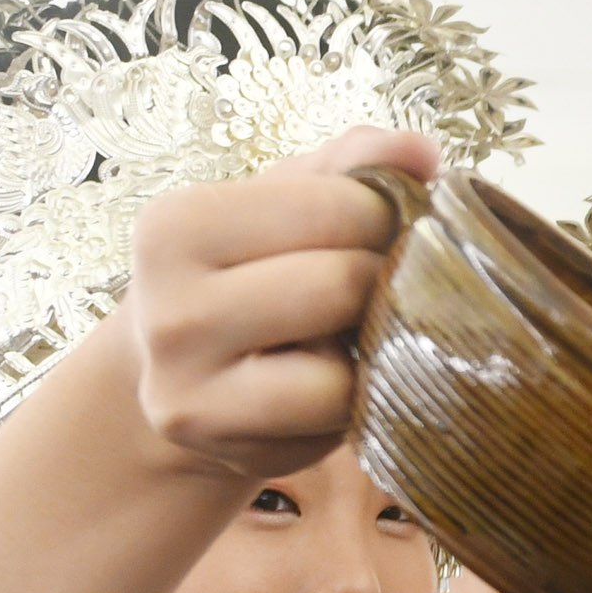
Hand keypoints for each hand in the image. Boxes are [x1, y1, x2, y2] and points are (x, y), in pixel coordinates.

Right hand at [123, 126, 439, 481]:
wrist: (173, 369)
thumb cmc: (243, 272)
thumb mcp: (283, 203)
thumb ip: (352, 166)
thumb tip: (424, 153)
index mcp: (177, 224)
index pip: (335, 207)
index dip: (382, 220)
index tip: (375, 230)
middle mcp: (168, 306)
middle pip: (340, 285)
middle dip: (378, 284)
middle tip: (372, 286)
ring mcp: (184, 384)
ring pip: (339, 369)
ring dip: (363, 352)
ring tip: (345, 336)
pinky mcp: (217, 439)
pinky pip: (333, 420)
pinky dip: (349, 403)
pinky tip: (326, 383)